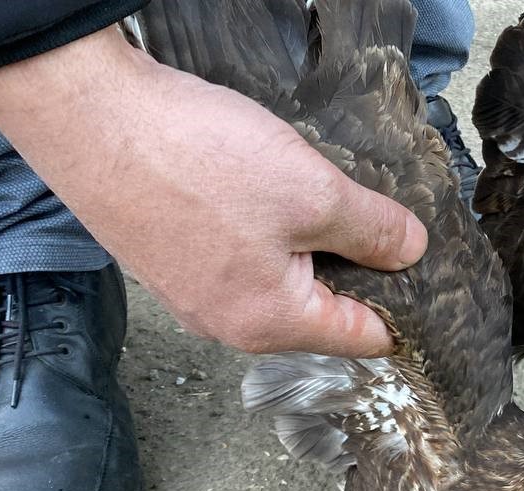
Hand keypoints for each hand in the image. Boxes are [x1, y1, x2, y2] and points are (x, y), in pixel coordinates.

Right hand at [0, 26, 425, 356]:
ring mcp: (195, 295)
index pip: (363, 340)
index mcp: (271, 324)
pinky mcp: (173, 259)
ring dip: (310, 247)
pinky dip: (269, 233)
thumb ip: (373, 230)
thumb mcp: (314, 192)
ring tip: (325, 200)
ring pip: (282, 283)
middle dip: (358, 273)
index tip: (431, 279)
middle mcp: (230, 324)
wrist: (92, 117)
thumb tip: (411, 252)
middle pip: (322, 312)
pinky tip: (270, 193)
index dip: (405, 308)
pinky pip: (244, 260)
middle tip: (384, 225)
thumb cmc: (198, 161)